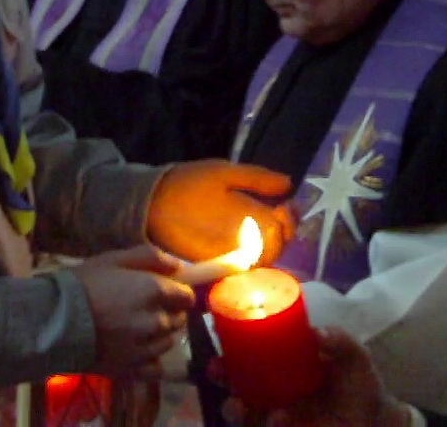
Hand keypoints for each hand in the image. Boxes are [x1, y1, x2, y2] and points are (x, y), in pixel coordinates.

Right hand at [71, 244, 194, 379]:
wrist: (54, 321)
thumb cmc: (83, 284)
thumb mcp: (114, 259)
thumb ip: (150, 257)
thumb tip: (178, 266)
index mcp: (155, 291)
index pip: (186, 296)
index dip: (178, 293)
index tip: (166, 292)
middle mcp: (156, 321)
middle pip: (178, 319)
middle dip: (168, 312)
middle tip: (146, 309)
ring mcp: (145, 349)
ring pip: (167, 342)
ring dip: (159, 335)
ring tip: (137, 330)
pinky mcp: (132, 370)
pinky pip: (155, 368)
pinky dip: (151, 361)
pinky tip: (137, 352)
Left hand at [147, 160, 295, 265]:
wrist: (156, 199)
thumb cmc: (190, 182)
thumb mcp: (225, 174)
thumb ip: (255, 178)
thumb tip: (290, 183)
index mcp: (251, 209)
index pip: (282, 220)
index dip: (291, 217)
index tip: (287, 209)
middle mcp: (246, 233)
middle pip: (278, 242)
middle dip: (285, 234)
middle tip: (279, 222)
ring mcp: (232, 250)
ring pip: (265, 259)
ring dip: (272, 250)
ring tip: (267, 238)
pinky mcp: (217, 264)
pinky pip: (242, 273)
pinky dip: (253, 268)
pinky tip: (255, 257)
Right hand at [220, 328, 410, 426]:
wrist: (374, 422)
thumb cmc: (359, 384)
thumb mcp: (354, 356)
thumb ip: (340, 341)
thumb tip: (318, 333)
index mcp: (284, 362)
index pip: (249, 351)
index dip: (230, 347)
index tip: (219, 340)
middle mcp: (273, 387)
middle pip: (235, 379)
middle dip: (220, 376)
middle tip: (217, 370)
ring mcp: (276, 412)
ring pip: (242, 409)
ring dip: (233, 407)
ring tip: (238, 404)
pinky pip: (263, 425)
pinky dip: (264, 422)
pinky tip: (274, 419)